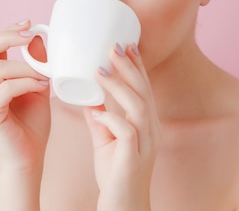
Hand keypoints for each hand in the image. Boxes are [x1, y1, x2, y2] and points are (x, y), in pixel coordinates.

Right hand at [0, 20, 50, 170]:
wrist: (29, 158)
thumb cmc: (32, 125)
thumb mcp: (37, 87)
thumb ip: (35, 64)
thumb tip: (37, 37)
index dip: (6, 31)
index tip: (29, 23)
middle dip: (7, 37)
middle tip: (30, 35)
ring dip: (27, 68)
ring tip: (46, 76)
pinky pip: (6, 88)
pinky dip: (27, 83)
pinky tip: (42, 88)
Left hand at [83, 43, 160, 210]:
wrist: (123, 207)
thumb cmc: (115, 173)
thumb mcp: (105, 139)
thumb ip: (99, 118)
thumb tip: (88, 95)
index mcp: (145, 123)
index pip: (143, 88)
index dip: (136, 65)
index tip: (125, 43)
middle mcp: (150, 130)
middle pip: (144, 91)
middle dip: (129, 67)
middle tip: (113, 46)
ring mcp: (145, 144)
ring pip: (139, 107)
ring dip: (119, 87)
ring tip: (100, 71)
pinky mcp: (134, 158)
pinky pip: (127, 133)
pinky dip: (112, 118)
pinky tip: (98, 111)